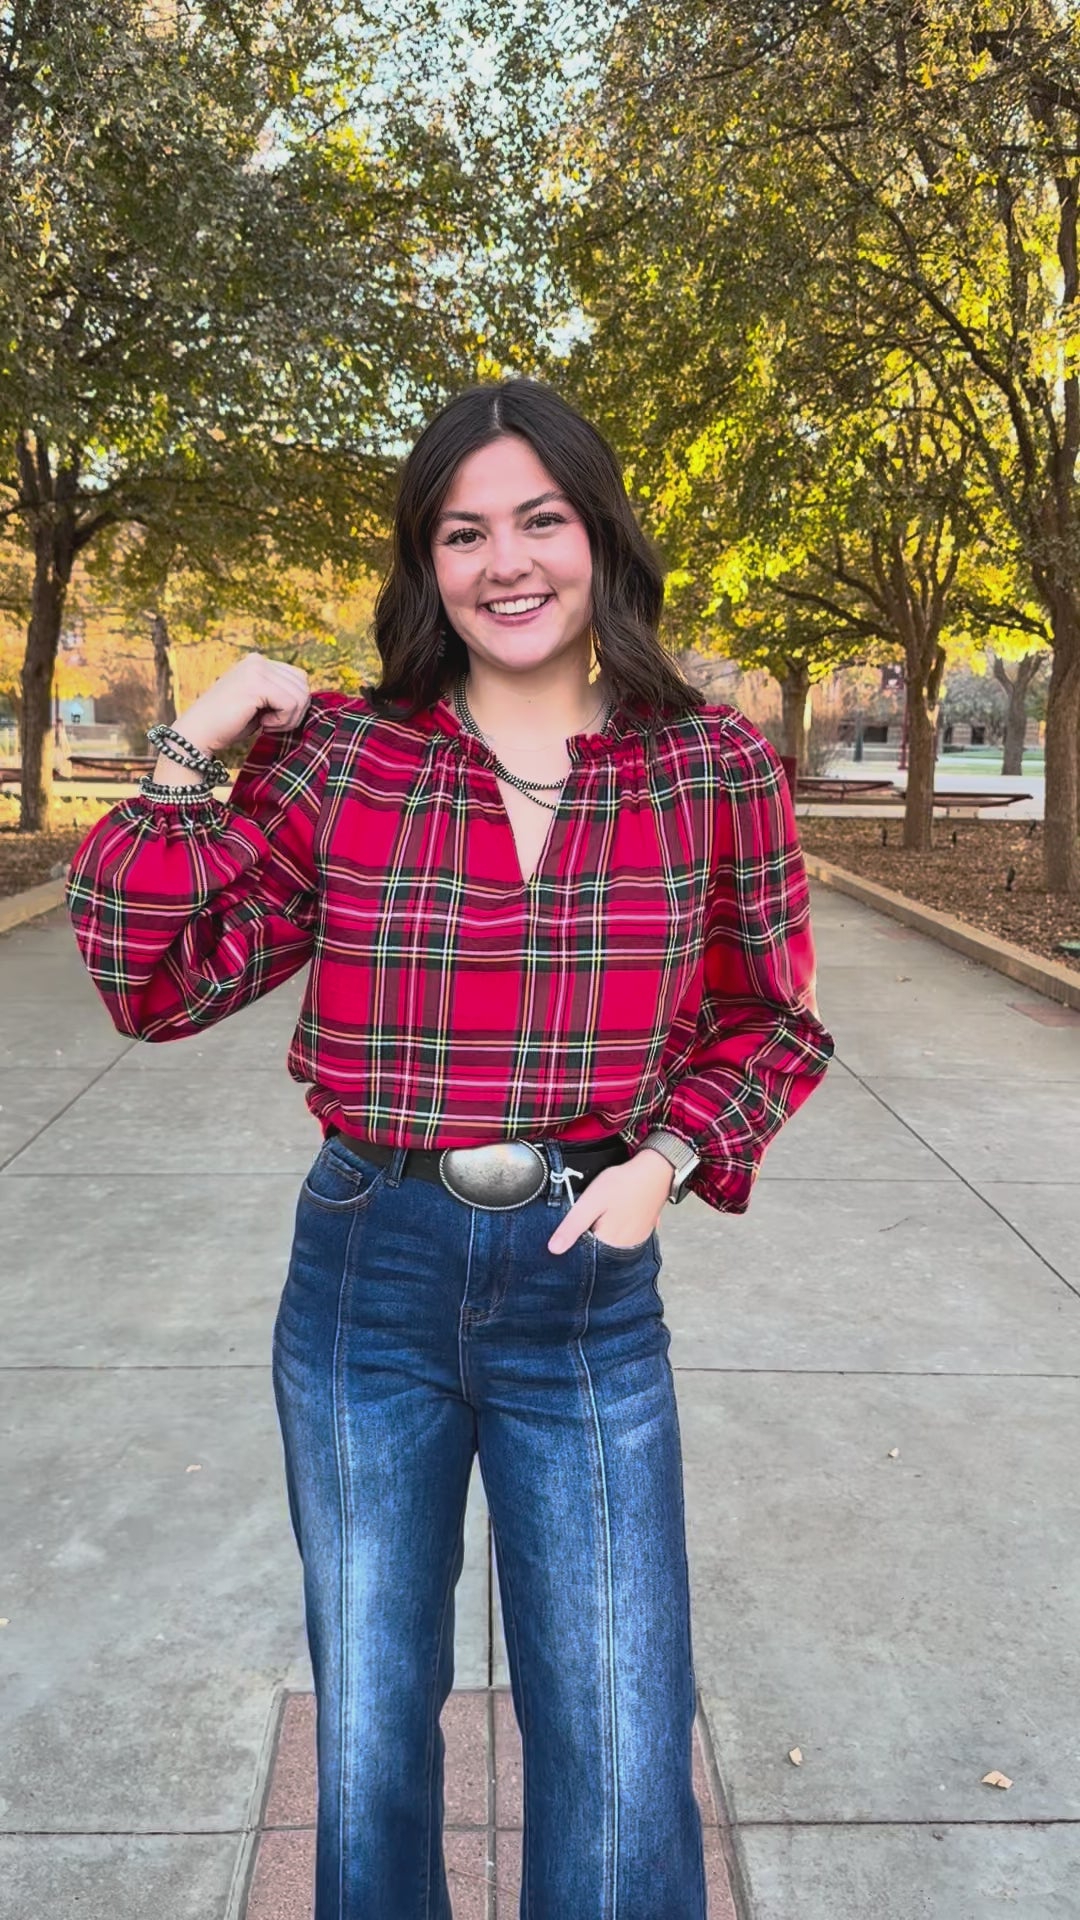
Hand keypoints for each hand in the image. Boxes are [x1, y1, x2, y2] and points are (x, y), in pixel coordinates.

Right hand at [169, 653, 311, 756]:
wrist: (198, 733)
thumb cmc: (228, 724)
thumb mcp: (260, 704)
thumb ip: (279, 694)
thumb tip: (306, 696)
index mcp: (258, 662)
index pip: (299, 677)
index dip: (294, 703)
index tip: (273, 717)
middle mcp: (258, 660)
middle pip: (303, 685)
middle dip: (295, 711)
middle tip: (272, 723)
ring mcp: (256, 669)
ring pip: (300, 695)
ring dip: (289, 718)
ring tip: (267, 723)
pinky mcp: (255, 683)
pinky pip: (291, 704)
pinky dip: (283, 720)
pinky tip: (264, 724)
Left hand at [547, 1150, 673, 1254]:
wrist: (655, 1171)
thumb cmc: (623, 1184)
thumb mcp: (591, 1202)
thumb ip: (572, 1227)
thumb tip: (553, 1250)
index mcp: (609, 1245)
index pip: (582, 1258)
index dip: (571, 1244)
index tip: (568, 1231)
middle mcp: (624, 1250)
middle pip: (596, 1255)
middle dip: (585, 1242)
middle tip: (585, 1218)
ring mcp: (635, 1243)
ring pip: (608, 1248)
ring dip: (599, 1239)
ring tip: (598, 1217)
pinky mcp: (641, 1234)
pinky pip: (621, 1242)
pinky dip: (612, 1234)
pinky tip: (610, 1219)